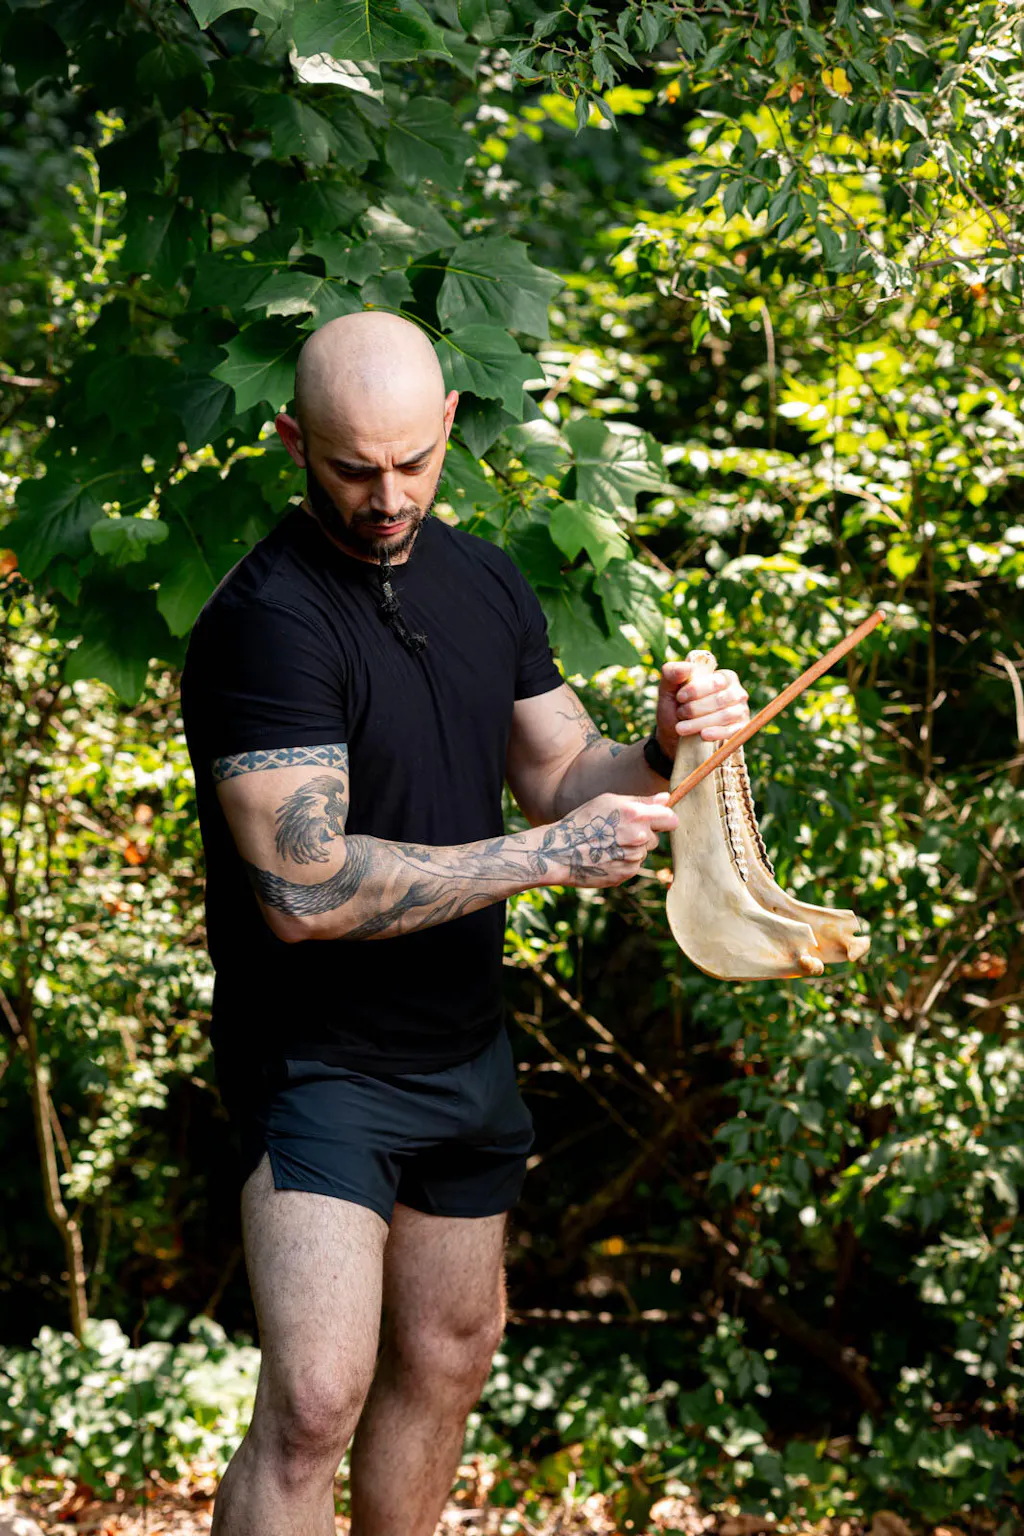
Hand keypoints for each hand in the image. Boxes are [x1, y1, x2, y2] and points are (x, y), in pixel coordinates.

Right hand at [535, 792, 677, 889]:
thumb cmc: (583, 821)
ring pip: (643, 853)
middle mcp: (639, 838)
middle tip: (618, 832)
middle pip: (655, 837)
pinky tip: (605, 856)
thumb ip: (641, 801)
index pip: (671, 819)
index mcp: (637, 815)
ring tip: (608, 845)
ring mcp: (633, 858)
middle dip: (643, 834)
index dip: (664, 818)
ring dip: (632, 849)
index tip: (655, 819)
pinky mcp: (626, 874)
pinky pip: (633, 866)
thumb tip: (666, 798)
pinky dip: (623, 862)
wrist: (559, 852)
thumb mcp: (609, 801)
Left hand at [655, 658, 749, 750]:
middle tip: (679, 714)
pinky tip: (703, 735)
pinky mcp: (740, 729)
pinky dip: (717, 733)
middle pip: (721, 699)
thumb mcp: (669, 688)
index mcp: (723, 677)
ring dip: (701, 722)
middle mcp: (737, 692)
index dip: (696, 689)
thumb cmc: (676, 706)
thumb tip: (687, 667)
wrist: (676, 733)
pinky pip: (733, 731)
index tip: (679, 698)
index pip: (715, 681)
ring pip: (725, 715)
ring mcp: (741, 711)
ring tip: (681, 728)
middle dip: (696, 708)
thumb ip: (672, 672)